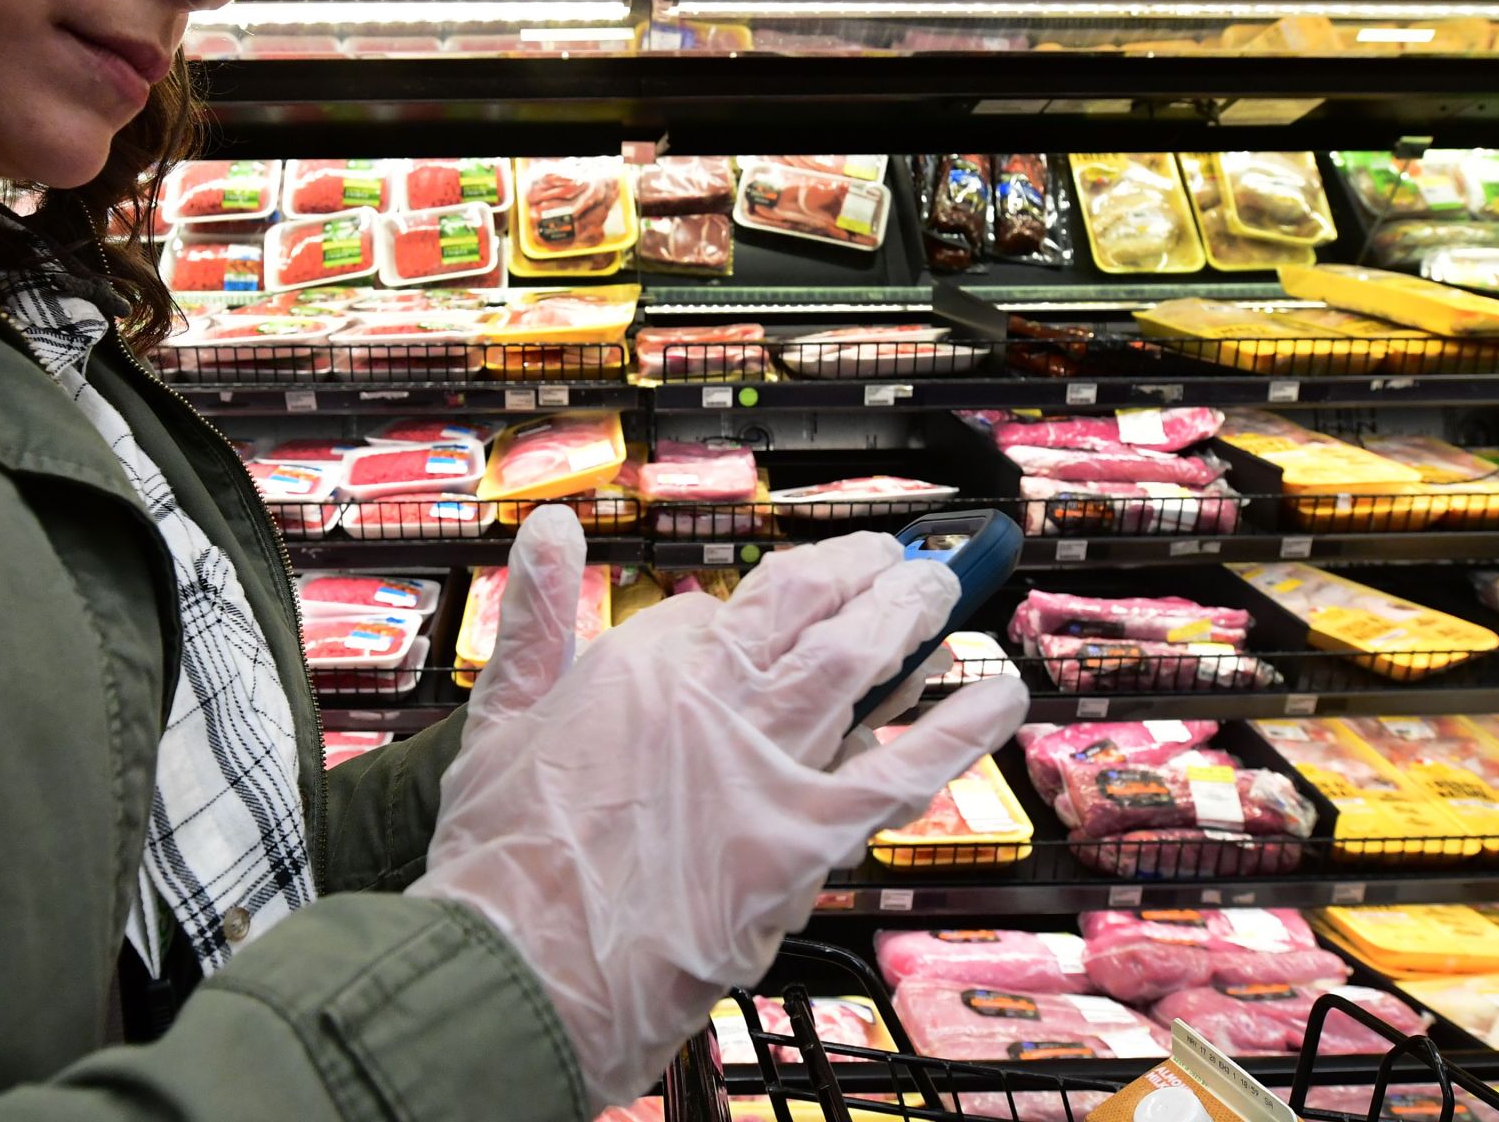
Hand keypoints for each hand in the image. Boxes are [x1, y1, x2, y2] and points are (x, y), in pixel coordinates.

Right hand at [412, 508, 1029, 1104]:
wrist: (521, 970)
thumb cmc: (502, 865)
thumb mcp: (497, 722)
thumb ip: (534, 619)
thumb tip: (548, 529)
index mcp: (639, 662)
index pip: (709, 613)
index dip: (734, 618)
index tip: (751, 624)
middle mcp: (716, 693)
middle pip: (807, 605)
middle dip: (857, 573)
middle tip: (891, 558)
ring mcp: (771, 759)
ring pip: (861, 659)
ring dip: (910, 612)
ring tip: (941, 583)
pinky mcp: (811, 832)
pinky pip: (904, 767)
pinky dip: (960, 728)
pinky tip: (1001, 697)